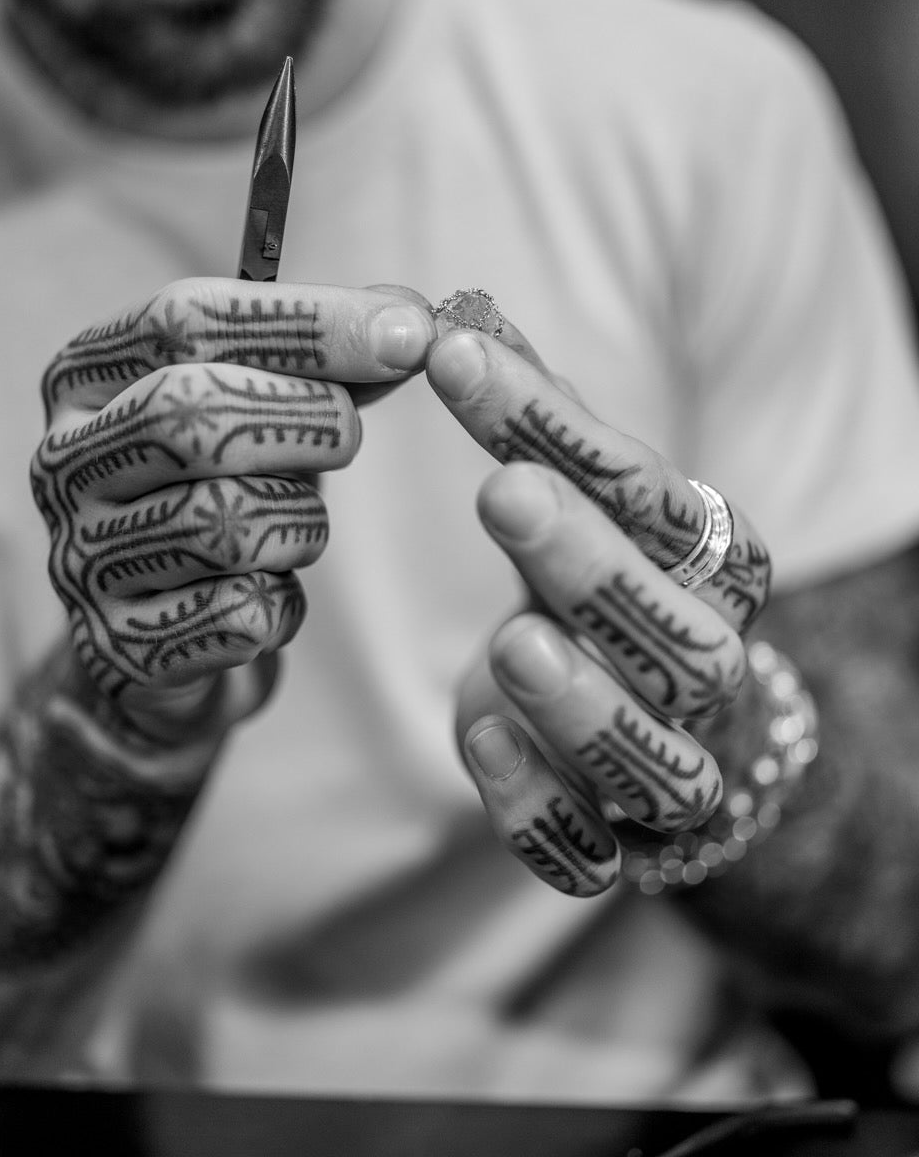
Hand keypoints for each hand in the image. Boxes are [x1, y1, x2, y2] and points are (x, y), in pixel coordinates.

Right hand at [31, 278, 434, 739]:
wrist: (163, 631)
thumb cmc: (217, 494)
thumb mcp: (258, 414)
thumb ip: (325, 366)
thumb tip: (407, 327)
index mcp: (87, 378)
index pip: (185, 322)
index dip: (307, 324)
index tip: (407, 335)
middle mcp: (63, 462)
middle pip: (188, 415)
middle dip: (302, 421)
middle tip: (349, 436)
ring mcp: (80, 558)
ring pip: (224, 525)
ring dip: (297, 524)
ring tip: (297, 526)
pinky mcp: (117, 645)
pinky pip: (236, 615)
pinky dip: (281, 604)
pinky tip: (270, 595)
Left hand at [426, 315, 770, 897]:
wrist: (683, 737)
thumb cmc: (616, 597)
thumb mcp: (582, 506)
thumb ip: (533, 426)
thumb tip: (459, 311)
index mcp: (709, 568)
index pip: (651, 493)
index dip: (561, 431)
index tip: (451, 361)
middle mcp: (710, 670)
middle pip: (686, 634)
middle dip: (597, 567)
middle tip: (503, 495)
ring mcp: (675, 769)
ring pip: (664, 761)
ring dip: (586, 703)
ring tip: (510, 643)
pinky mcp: (624, 846)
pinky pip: (593, 850)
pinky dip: (540, 807)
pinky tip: (476, 736)